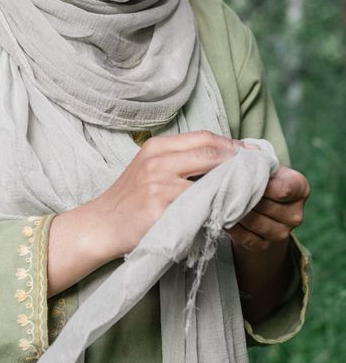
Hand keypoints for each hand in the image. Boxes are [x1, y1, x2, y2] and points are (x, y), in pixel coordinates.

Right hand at [91, 130, 239, 261]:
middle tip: (260, 174)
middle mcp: (157, 162)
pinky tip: (230, 215)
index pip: (204, 137)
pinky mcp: (159, 211)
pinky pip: (199, 209)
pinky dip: (218, 210)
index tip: (253, 155)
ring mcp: (157, 186)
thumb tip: (224, 158)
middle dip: (239, 163)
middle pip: (210, 153)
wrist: (102, 225)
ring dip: (234, 188)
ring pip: (209, 181)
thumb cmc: (131, 199)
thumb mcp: (151, 168)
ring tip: (250, 195)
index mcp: (156, 147)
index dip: (233, 145)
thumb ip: (181, 160)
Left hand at [228, 164, 309, 251]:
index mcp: (300, 188)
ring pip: (255, 222)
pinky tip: (224, 217)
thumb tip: (238, 156)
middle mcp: (296, 214)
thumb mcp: (263, 165)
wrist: (259, 202)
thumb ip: (255, 160)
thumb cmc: (260, 177)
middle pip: (266, 206)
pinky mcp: (266, 245)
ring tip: (223, 200)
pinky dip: (233, 227)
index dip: (260, 184)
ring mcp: (283, 232)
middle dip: (244, 196)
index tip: (243, 176)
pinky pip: (247, 239)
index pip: (282, 190)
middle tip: (225, 188)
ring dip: (236, 212)